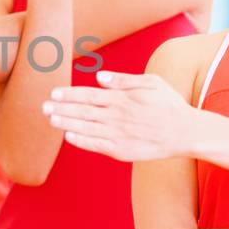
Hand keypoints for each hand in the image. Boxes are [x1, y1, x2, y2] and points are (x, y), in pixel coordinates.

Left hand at [41, 70, 197, 160]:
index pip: (89, 95)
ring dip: (66, 123)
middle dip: (61, 108)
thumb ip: (124, 80)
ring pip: (86, 128)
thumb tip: (99, 77)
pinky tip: (68, 135)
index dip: (69, 94)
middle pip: (83, 111)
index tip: (54, 93)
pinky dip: (81, 140)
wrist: (186, 133)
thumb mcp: (151, 83)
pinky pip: (96, 145)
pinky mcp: (122, 151)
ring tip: (50, 118)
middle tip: (43, 106)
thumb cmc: (169, 105)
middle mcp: (117, 116)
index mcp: (123, 99)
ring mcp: (119, 134)